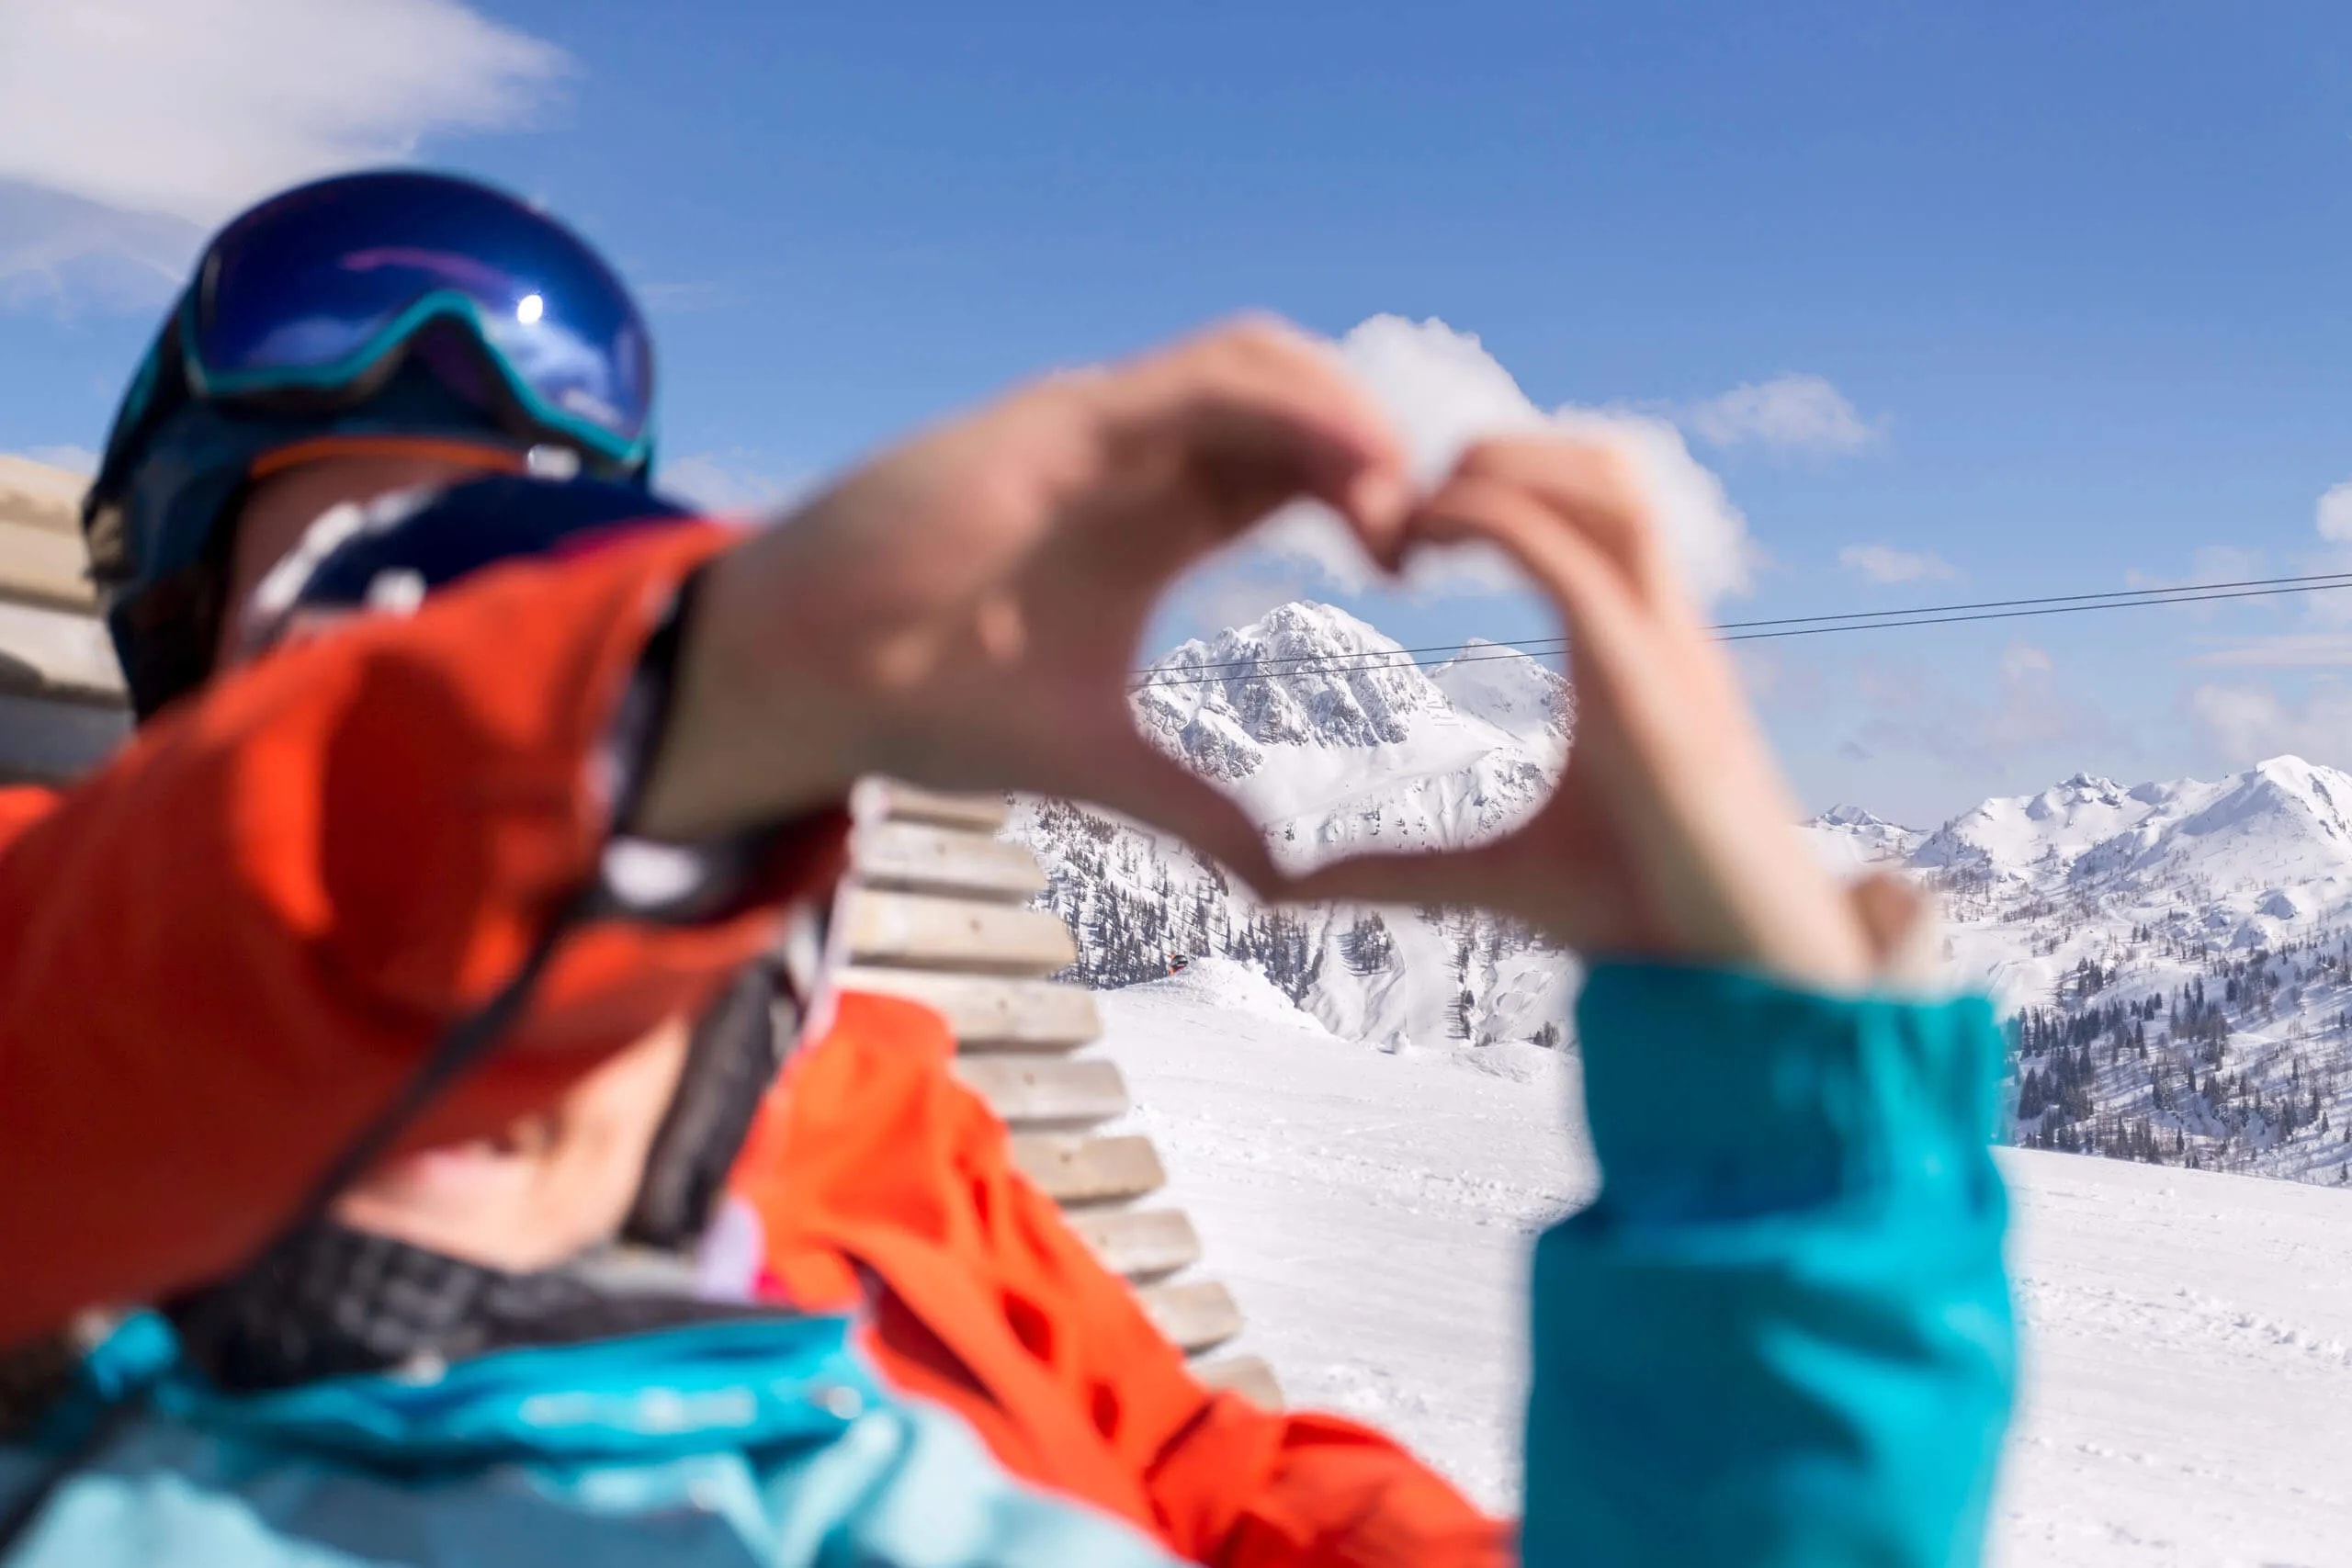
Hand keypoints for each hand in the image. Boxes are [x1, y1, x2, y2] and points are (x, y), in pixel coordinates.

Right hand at [632, 319, 1412, 886]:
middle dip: (1377, 447)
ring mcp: (1102, 427)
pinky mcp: (1064, 420)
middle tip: (1429, 534)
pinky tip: (1348, 476)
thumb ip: (1193, 804)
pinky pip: (1207, 378)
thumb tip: (1283, 879)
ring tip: (1399, 511)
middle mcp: (1137, 454)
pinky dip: (1295, 409)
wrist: (802, 674)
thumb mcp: (1099, 761)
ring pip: (1263, 363)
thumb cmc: (925, 699)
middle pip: (1295, 400)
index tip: (1410, 567)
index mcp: (1155, 517)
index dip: (1369, 494)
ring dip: (1350, 420)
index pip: (1293, 466)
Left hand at [1294, 437, 1877, 990]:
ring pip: (1610, 488)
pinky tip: (1427, 548)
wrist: (1747, 980)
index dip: (1493, 482)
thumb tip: (1269, 886)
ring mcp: (1668, 654)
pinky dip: (1503, 529)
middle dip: (1498, 450)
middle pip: (1603, 467)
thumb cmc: (1643, 918)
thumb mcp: (1487, 879)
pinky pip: (1582, 572)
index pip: (1579, 507)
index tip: (1391, 528)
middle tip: (1392, 504)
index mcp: (1630, 647)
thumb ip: (1385, 869)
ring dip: (1507, 469)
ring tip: (1413, 514)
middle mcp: (1659, 629)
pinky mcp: (1660, 698)